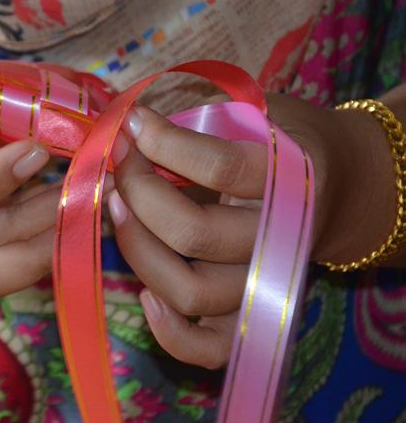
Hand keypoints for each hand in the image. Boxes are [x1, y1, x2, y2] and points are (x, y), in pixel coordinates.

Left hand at [108, 92, 405, 368]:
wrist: (342, 185)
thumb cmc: (284, 139)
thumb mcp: (257, 111)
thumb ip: (202, 117)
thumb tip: (126, 124)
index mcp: (293, 178)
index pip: (220, 168)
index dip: (164, 144)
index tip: (133, 122)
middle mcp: (281, 238)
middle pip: (193, 234)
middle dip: (139, 191)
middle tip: (120, 161)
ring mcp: (264, 282)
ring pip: (189, 291)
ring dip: (137, 247)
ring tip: (117, 204)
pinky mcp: (248, 314)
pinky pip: (208, 348)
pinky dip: (169, 331)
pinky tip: (144, 290)